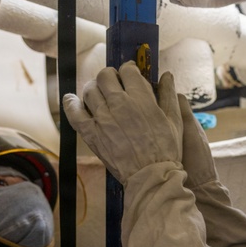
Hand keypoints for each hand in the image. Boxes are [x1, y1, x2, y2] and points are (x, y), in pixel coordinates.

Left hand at [63, 61, 182, 182]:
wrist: (151, 176)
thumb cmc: (166, 150)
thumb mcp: (174, 120)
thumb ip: (168, 95)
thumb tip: (167, 75)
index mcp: (141, 98)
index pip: (128, 70)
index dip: (129, 70)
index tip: (130, 75)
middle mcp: (119, 104)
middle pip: (105, 76)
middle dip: (110, 76)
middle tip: (114, 83)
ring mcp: (102, 119)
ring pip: (89, 90)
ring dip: (94, 88)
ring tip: (99, 93)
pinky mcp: (92, 134)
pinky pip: (74, 113)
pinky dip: (71, 104)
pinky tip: (72, 100)